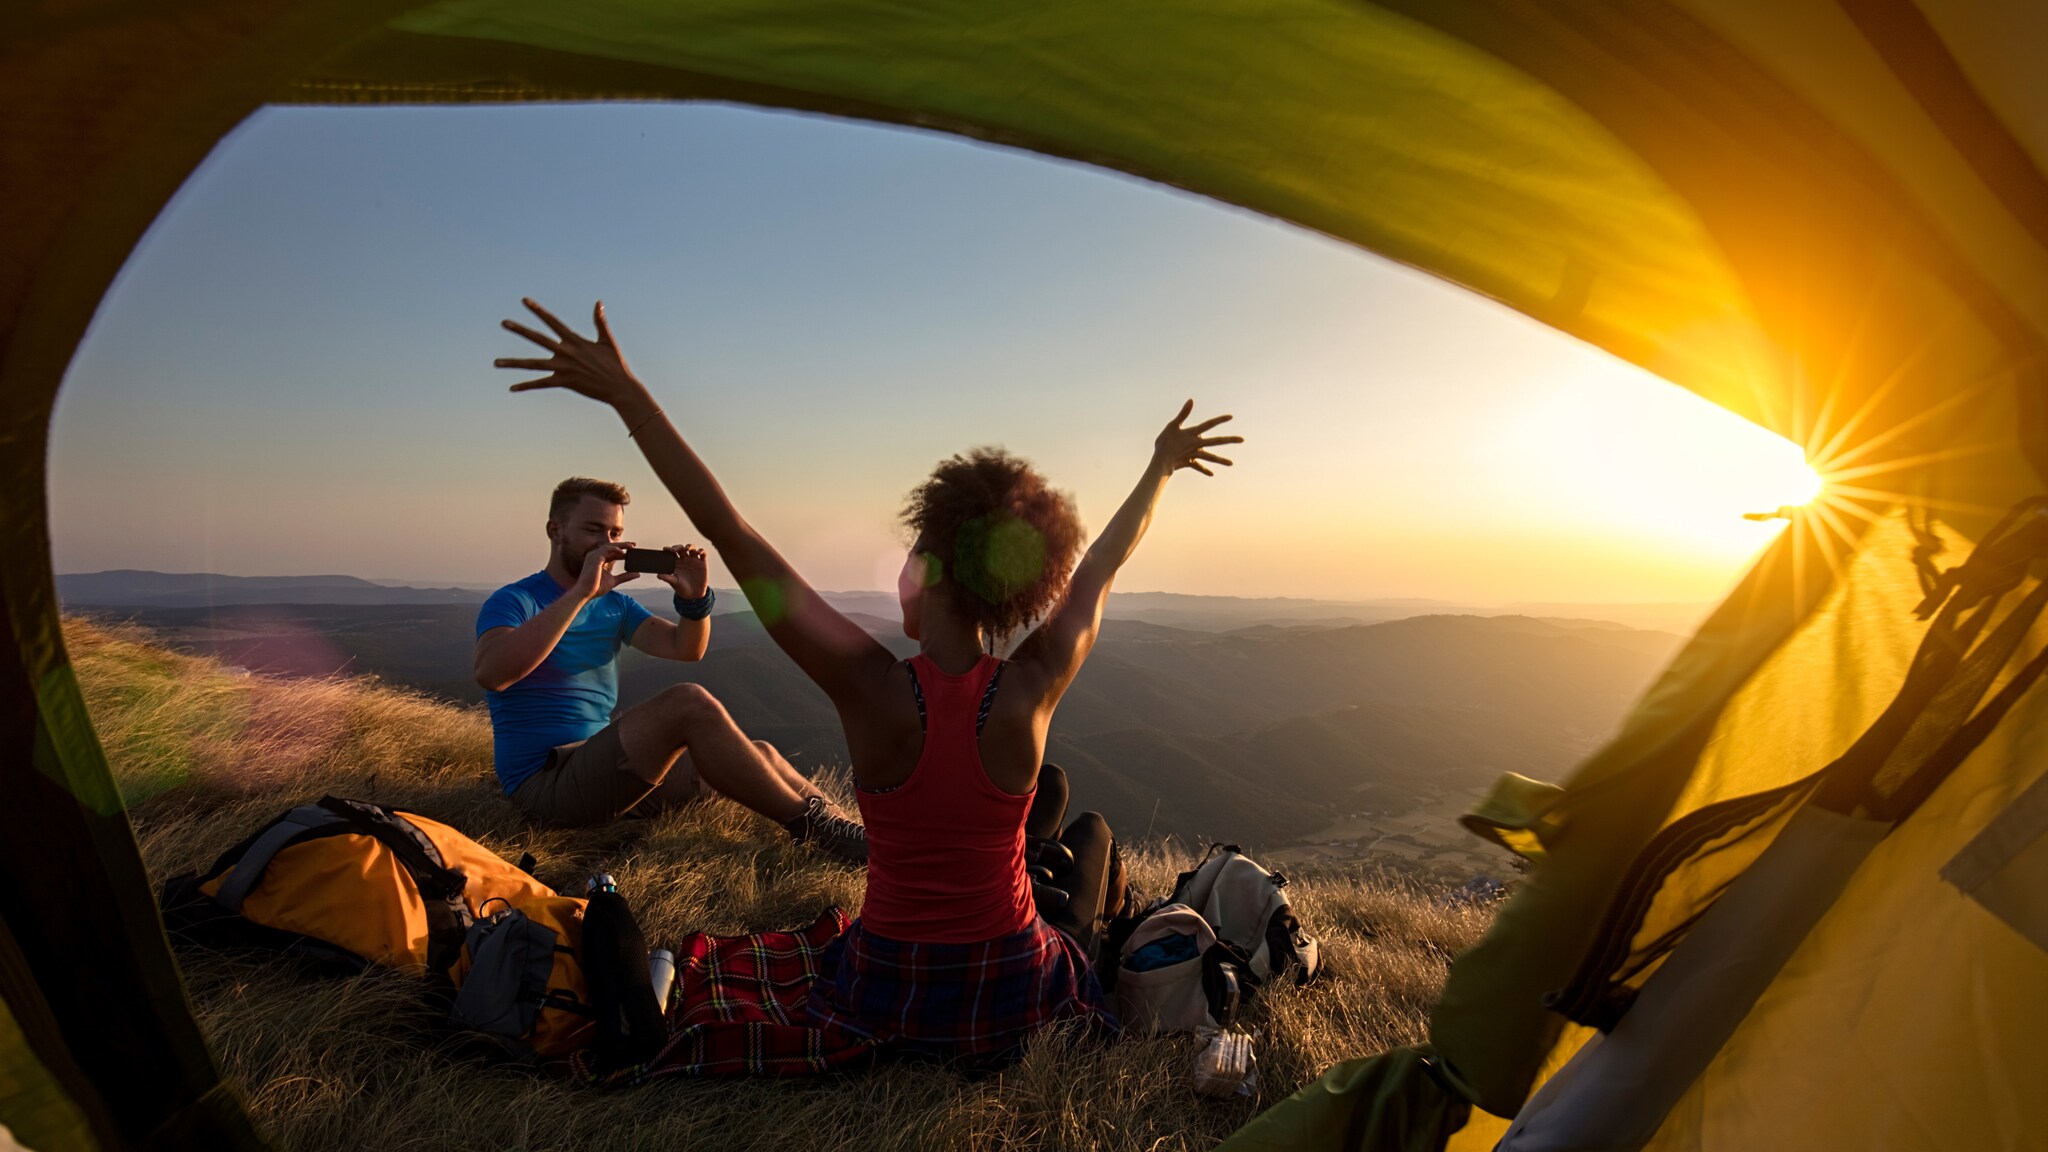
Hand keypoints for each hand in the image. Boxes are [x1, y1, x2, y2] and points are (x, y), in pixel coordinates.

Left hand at [496, 298, 650, 410]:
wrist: (620, 387)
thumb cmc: (615, 364)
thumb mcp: (607, 340)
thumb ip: (599, 321)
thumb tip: (598, 302)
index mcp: (575, 340)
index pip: (552, 321)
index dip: (538, 310)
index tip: (524, 301)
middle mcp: (566, 352)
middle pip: (537, 338)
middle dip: (520, 330)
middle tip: (503, 322)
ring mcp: (563, 368)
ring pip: (533, 364)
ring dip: (513, 363)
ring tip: (495, 363)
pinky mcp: (564, 382)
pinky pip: (541, 384)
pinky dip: (526, 386)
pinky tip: (512, 388)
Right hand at [573, 542, 637, 600]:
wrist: (586, 593)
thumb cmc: (596, 588)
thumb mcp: (614, 580)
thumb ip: (625, 576)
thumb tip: (637, 574)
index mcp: (599, 561)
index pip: (612, 553)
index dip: (622, 551)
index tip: (632, 551)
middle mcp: (595, 556)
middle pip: (611, 547)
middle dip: (623, 545)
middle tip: (634, 545)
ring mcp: (594, 556)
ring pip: (609, 546)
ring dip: (621, 545)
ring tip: (631, 546)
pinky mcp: (594, 558)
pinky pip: (606, 549)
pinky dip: (614, 549)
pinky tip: (622, 552)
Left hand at [659, 544, 709, 597]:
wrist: (694, 594)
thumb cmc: (682, 588)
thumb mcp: (674, 583)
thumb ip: (667, 578)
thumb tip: (658, 575)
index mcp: (677, 563)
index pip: (672, 553)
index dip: (669, 549)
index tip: (665, 549)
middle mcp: (685, 560)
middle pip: (681, 548)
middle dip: (678, 547)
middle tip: (674, 549)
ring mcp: (694, 560)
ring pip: (692, 548)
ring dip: (689, 546)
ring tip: (687, 548)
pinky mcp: (702, 563)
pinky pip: (703, 554)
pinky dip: (701, 551)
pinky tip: (699, 553)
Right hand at [1153, 400, 1241, 476]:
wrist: (1161, 461)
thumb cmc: (1165, 442)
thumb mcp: (1173, 425)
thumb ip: (1183, 413)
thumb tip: (1191, 400)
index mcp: (1193, 433)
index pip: (1209, 424)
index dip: (1219, 420)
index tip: (1231, 417)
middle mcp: (1197, 444)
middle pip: (1216, 441)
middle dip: (1229, 440)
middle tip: (1242, 440)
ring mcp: (1194, 454)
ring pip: (1210, 457)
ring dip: (1221, 460)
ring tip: (1231, 464)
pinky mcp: (1189, 462)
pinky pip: (1198, 466)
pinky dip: (1204, 469)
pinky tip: (1212, 473)